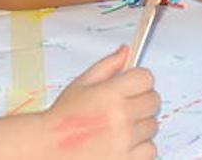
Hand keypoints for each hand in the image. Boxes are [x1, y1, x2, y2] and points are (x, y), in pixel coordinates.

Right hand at [41, 46, 158, 158]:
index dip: (140, 80)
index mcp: (111, 94)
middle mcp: (121, 116)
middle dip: (142, 100)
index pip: (146, 78)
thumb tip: (126, 50)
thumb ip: (108, 65)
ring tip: (120, 127)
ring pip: (152, 125)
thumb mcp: (82, 84)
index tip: (132, 86)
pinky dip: (141, 147)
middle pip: (153, 101)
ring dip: (140, 125)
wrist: (47, 147)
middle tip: (125, 106)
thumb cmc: (63, 117)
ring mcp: (125, 141)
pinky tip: (124, 143)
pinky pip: (150, 149)